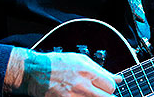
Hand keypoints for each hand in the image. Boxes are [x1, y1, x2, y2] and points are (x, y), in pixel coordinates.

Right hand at [4, 48, 121, 96]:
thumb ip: (101, 70)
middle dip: (105, 96)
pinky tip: (80, 96)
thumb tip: (118, 79)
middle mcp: (82, 86)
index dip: (110, 87)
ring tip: (87, 93)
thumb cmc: (57, 64)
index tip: (105, 87)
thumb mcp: (80, 60)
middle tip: (98, 92)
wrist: (35, 72)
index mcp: (87, 71)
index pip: (111, 85)